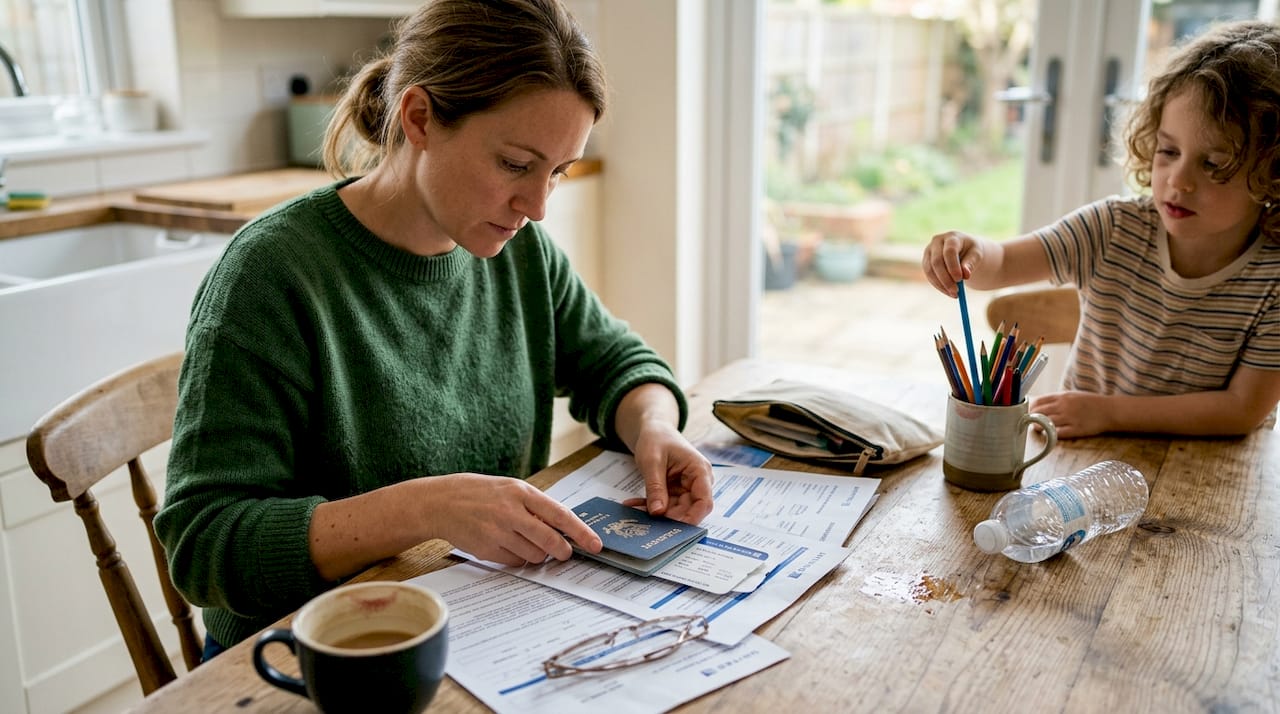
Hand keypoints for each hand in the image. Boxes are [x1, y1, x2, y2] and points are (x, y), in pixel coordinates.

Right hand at [429, 473, 601, 565]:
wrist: (442, 502)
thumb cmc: (481, 494)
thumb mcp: (510, 490)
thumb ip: (535, 507)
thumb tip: (563, 528)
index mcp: (521, 493)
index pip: (559, 515)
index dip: (580, 532)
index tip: (595, 544)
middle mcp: (511, 512)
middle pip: (549, 540)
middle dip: (562, 551)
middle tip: (565, 553)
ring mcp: (498, 532)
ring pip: (534, 554)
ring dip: (538, 555)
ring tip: (526, 542)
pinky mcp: (487, 549)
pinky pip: (515, 562)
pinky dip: (519, 559)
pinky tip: (509, 546)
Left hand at [622, 421, 713, 523]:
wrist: (652, 430)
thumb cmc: (656, 439)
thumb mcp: (652, 462)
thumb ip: (656, 487)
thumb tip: (657, 512)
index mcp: (699, 471)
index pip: (704, 501)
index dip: (692, 518)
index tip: (675, 529)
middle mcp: (697, 481)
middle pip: (690, 509)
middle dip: (669, 518)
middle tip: (647, 521)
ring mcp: (686, 487)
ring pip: (676, 510)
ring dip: (656, 513)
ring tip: (634, 510)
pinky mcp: (676, 491)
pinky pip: (666, 505)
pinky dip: (650, 506)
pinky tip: (634, 505)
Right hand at [922, 230, 985, 296]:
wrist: (964, 249)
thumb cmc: (972, 251)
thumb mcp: (976, 255)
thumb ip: (971, 263)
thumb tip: (965, 275)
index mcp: (952, 237)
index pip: (949, 251)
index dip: (953, 266)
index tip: (960, 279)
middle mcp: (937, 242)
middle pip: (936, 261)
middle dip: (945, 278)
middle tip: (956, 292)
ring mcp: (929, 251)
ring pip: (930, 270)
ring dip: (941, 284)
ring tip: (954, 294)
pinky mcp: (926, 261)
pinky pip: (929, 275)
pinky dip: (938, 285)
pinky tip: (948, 292)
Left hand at [1029, 391, 1109, 438]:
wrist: (1110, 410)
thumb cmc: (1090, 403)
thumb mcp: (1072, 395)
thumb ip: (1056, 399)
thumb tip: (1038, 404)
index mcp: (1062, 396)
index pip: (1038, 402)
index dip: (1030, 409)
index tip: (1029, 413)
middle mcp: (1064, 406)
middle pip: (1038, 413)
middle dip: (1031, 419)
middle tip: (1030, 423)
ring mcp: (1070, 418)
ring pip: (1045, 423)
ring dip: (1038, 427)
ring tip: (1038, 429)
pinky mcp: (1076, 429)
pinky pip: (1057, 434)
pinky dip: (1050, 435)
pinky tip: (1049, 435)